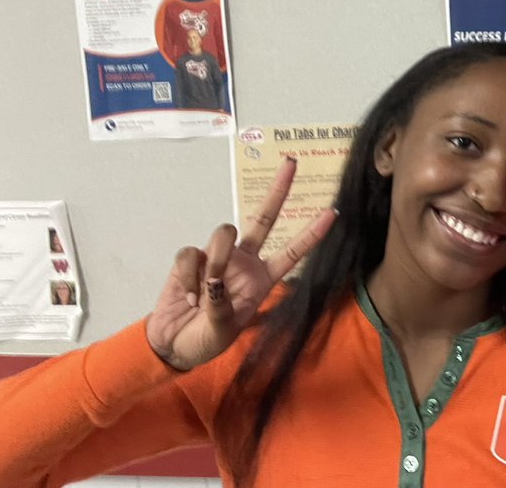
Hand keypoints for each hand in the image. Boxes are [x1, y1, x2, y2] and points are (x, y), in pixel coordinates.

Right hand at [145, 157, 335, 370]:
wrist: (172, 344)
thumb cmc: (205, 339)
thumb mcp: (222, 330)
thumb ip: (220, 305)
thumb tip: (214, 279)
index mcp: (262, 280)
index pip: (293, 252)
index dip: (312, 233)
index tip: (333, 212)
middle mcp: (244, 262)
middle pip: (263, 218)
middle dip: (278, 190)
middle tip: (291, 162)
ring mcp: (218, 257)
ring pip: (222, 235)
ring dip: (213, 261)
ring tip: (201, 295)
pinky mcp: (192, 258)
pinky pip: (191, 254)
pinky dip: (187, 276)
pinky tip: (187, 296)